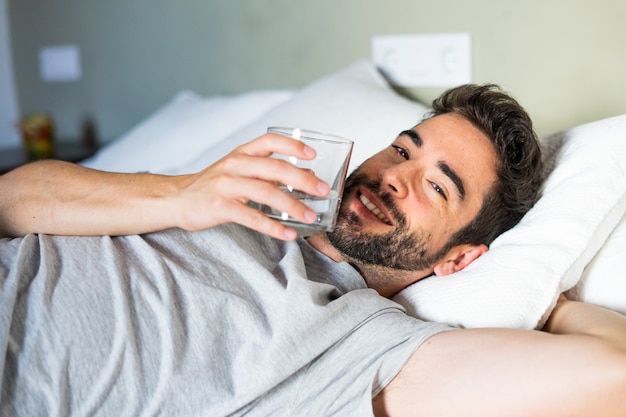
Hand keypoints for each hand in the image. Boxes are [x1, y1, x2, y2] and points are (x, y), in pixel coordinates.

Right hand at [174, 132, 330, 239]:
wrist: (176, 199)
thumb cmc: (213, 185)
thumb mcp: (239, 171)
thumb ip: (268, 171)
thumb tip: (307, 174)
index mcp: (241, 153)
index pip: (270, 141)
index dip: (293, 145)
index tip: (313, 155)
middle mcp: (235, 165)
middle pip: (275, 168)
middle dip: (303, 180)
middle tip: (322, 191)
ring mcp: (226, 185)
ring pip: (267, 192)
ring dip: (293, 206)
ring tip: (311, 217)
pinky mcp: (221, 207)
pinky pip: (253, 217)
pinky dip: (273, 227)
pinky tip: (288, 234)